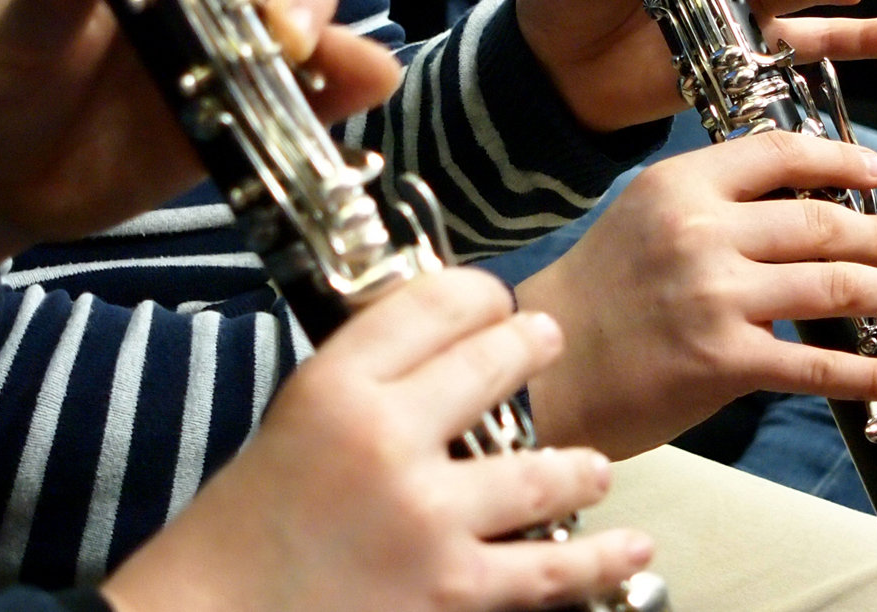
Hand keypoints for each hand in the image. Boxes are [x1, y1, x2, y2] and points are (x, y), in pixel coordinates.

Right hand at [101, 269, 654, 611]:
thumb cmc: (245, 526)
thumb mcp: (293, 421)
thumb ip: (363, 382)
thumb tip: (445, 349)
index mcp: (336, 386)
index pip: (431, 304)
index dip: (478, 293)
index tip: (493, 300)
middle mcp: (388, 439)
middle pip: (493, 363)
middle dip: (531, 347)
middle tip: (547, 342)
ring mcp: (429, 517)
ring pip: (541, 468)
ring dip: (578, 465)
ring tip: (593, 466)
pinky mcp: (454, 590)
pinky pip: (550, 567)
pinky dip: (601, 558)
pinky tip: (632, 546)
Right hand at [517, 131, 876, 458]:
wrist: (540, 375)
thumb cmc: (590, 304)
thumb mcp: (640, 223)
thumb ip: (709, 210)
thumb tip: (796, 215)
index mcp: (679, 186)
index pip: (778, 153)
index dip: (839, 161)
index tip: (875, 175)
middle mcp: (700, 232)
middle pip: (822, 223)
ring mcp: (714, 296)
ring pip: (836, 286)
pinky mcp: (724, 361)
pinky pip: (821, 366)